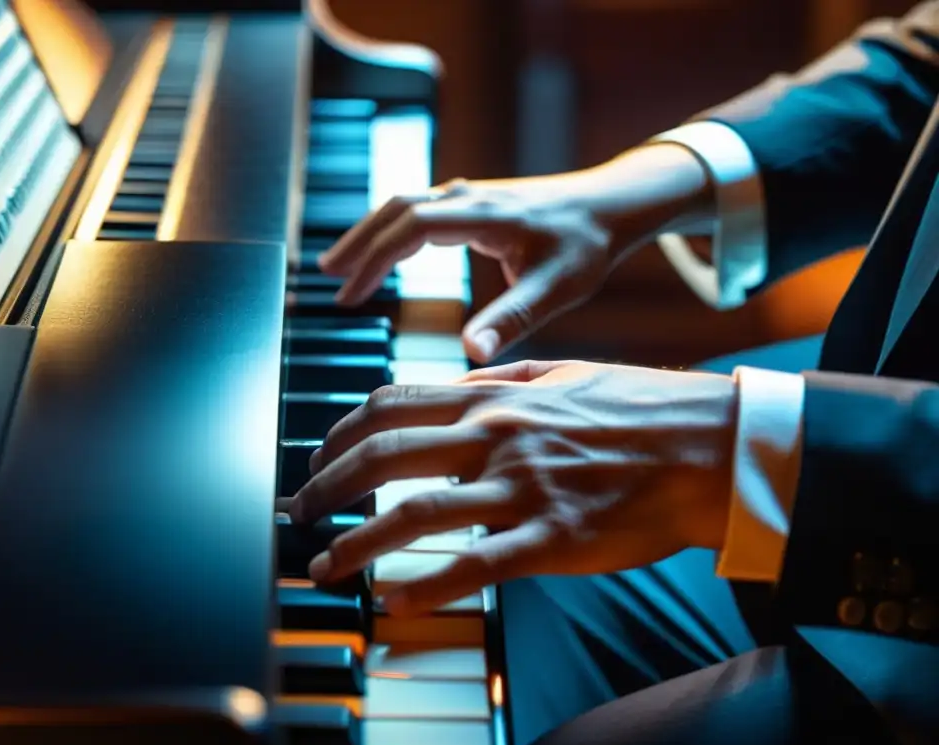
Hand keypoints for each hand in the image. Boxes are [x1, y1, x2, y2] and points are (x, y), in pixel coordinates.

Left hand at [289, 360, 737, 616]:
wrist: (707, 446)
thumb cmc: (639, 408)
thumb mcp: (564, 374)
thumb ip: (505, 379)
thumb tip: (464, 377)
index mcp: (495, 399)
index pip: (392, 405)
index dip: (341, 433)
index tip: (319, 458)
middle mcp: (496, 437)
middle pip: (384, 455)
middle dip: (328, 486)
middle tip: (300, 511)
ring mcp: (521, 488)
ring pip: (415, 512)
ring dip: (356, 543)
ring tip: (324, 565)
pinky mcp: (552, 538)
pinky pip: (474, 566)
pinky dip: (424, 587)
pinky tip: (392, 603)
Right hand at [317, 144, 712, 362]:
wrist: (612, 206)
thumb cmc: (588, 246)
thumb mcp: (556, 289)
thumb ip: (512, 320)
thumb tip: (469, 354)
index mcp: (483, 215)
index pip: (411, 228)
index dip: (374, 259)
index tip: (348, 293)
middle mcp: (469, 197)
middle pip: (395, 210)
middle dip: (358, 243)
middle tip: (327, 278)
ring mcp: (469, 195)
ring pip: (403, 204)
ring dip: (369, 233)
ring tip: (340, 266)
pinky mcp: (473, 201)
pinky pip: (419, 208)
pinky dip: (391, 229)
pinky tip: (383, 253)